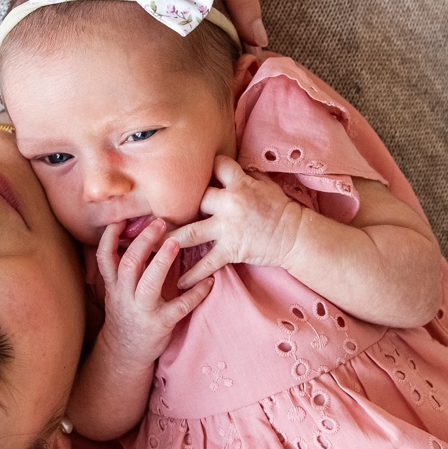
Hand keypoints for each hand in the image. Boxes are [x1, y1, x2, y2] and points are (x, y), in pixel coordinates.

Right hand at [94, 218, 212, 366]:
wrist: (124, 353)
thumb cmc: (125, 315)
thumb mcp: (116, 292)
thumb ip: (122, 269)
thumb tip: (135, 236)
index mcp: (114, 285)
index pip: (105, 257)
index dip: (110, 237)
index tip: (121, 218)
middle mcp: (124, 296)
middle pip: (129, 263)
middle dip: (143, 241)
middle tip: (159, 222)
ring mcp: (142, 310)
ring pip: (149, 283)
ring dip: (162, 261)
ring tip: (176, 241)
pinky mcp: (161, 324)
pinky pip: (180, 306)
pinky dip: (196, 293)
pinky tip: (209, 281)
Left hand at [168, 157, 306, 287]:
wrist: (296, 235)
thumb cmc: (281, 208)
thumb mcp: (265, 184)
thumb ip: (245, 176)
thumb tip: (229, 168)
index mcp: (240, 183)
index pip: (216, 166)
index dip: (205, 168)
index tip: (191, 171)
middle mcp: (230, 203)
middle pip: (195, 199)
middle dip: (177, 205)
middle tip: (155, 213)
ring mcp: (229, 227)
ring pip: (191, 232)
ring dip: (169, 239)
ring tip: (150, 246)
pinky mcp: (232, 249)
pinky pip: (207, 263)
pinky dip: (193, 274)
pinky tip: (179, 282)